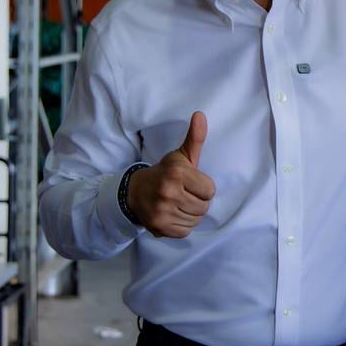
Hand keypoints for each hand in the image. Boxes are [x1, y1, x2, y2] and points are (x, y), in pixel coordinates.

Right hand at [127, 112, 214, 238]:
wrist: (136, 192)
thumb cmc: (165, 173)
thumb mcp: (180, 156)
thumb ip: (195, 138)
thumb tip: (200, 114)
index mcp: (177, 173)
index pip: (210, 190)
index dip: (203, 187)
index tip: (191, 183)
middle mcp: (168, 192)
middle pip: (204, 207)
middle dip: (197, 201)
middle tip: (184, 194)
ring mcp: (162, 211)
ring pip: (196, 219)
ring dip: (191, 213)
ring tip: (178, 203)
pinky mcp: (159, 227)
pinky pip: (185, 231)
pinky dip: (182, 225)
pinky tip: (173, 214)